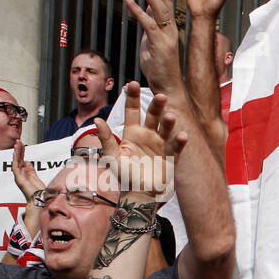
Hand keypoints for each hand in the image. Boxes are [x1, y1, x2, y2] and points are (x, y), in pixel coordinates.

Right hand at [10, 140, 43, 199]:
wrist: (38, 199)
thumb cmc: (38, 192)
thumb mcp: (36, 178)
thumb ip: (32, 170)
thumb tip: (28, 162)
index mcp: (26, 173)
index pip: (23, 160)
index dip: (23, 153)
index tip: (23, 145)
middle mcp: (21, 173)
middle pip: (19, 159)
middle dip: (19, 150)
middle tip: (18, 141)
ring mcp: (19, 175)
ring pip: (16, 161)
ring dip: (16, 152)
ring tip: (17, 143)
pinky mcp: (18, 177)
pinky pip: (15, 166)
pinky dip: (15, 159)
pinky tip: (15, 152)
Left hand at [95, 82, 185, 200]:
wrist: (137, 194)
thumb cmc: (124, 175)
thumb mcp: (111, 156)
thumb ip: (106, 138)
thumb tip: (96, 120)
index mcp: (132, 133)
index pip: (132, 111)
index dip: (132, 98)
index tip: (132, 84)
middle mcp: (147, 135)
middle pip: (152, 116)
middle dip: (156, 106)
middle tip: (161, 96)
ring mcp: (160, 145)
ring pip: (165, 129)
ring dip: (168, 122)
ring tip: (170, 116)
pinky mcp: (170, 157)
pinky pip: (175, 147)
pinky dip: (179, 142)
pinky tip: (182, 136)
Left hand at [125, 0, 182, 89]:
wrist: (168, 88)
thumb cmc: (159, 69)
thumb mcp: (151, 44)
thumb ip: (148, 27)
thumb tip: (143, 14)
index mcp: (168, 27)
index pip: (163, 0)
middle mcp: (170, 28)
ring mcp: (166, 36)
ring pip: (158, 7)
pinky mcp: (160, 45)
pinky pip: (149, 25)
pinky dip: (138, 12)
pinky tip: (129, 0)